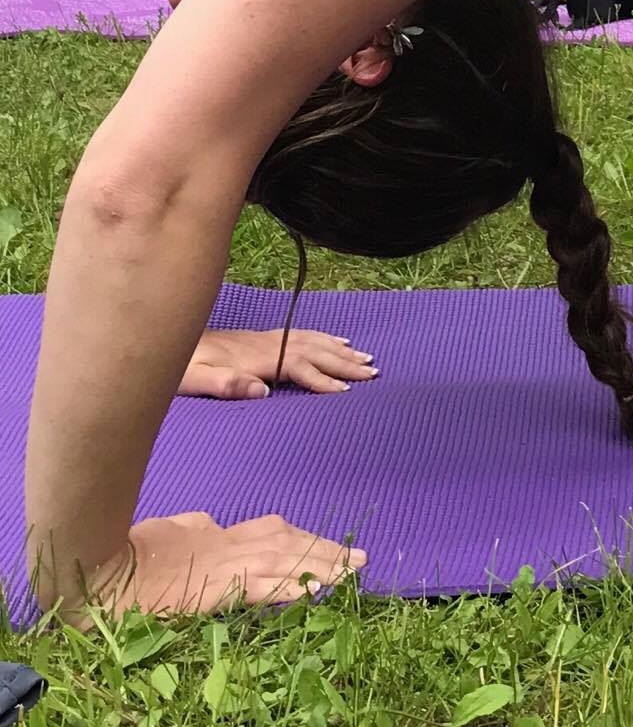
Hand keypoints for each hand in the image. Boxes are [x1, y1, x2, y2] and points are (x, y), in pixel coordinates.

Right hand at [97, 512, 365, 617]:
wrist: (107, 569)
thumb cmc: (130, 554)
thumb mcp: (170, 533)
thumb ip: (194, 529)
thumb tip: (206, 526)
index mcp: (219, 533)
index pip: (272, 532)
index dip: (302, 539)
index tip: (329, 546)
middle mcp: (230, 542)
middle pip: (289, 541)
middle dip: (325, 549)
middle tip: (360, 557)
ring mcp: (227, 561)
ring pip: (287, 559)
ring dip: (323, 565)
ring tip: (354, 570)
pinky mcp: (219, 585)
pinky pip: (265, 585)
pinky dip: (293, 586)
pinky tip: (318, 590)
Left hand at [179, 327, 377, 399]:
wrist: (166, 336)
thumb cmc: (177, 366)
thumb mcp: (192, 379)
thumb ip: (225, 384)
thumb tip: (262, 390)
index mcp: (254, 358)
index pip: (297, 365)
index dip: (321, 378)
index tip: (345, 391)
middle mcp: (266, 345)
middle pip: (313, 351)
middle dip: (343, 362)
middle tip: (372, 372)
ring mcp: (266, 339)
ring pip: (312, 341)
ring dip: (340, 350)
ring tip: (366, 359)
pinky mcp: (263, 339)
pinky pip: (303, 334)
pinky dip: (326, 338)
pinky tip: (338, 341)